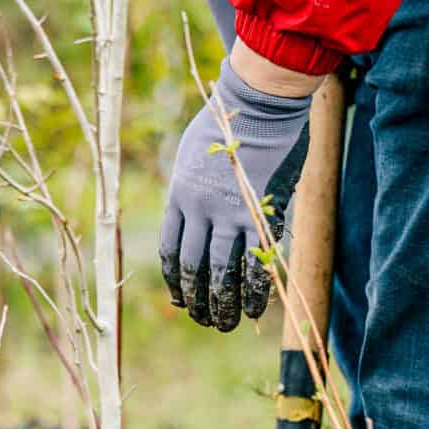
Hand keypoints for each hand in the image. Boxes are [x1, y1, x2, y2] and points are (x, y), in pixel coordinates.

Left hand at [159, 58, 310, 331]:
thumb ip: (195, 190)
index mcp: (178, 197)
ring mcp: (226, 215)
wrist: (258, 103)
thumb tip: (202, 217)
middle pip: (191, 267)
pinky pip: (252, 264)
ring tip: (223, 324)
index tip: (180, 300)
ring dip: (220, 304)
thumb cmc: (230, 124)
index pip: (170, 250)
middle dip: (197, 300)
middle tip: (204, 320)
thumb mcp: (195, 157)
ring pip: (219, 272)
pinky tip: (252, 310)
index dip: (174, 280)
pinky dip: (251, 291)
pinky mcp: (257, 216)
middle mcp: (197, 210)